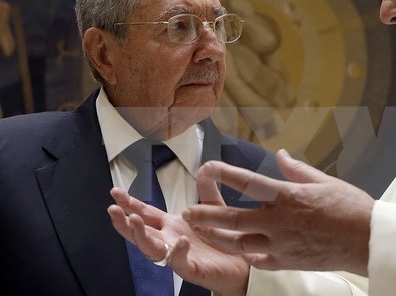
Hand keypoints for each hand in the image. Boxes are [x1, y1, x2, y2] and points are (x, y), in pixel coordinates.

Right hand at [107, 188, 248, 295]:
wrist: (241, 264)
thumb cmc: (223, 239)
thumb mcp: (215, 208)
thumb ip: (207, 190)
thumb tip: (203, 168)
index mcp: (172, 225)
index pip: (146, 213)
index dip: (130, 203)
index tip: (115, 192)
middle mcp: (170, 239)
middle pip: (141, 232)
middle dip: (124, 221)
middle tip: (113, 209)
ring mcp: (177, 255)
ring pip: (152, 249)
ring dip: (141, 235)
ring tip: (134, 221)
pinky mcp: (191, 269)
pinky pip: (179, 262)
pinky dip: (177, 252)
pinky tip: (180, 241)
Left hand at [185, 149, 374, 275]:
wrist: (367, 240)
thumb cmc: (349, 206)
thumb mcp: (323, 180)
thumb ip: (296, 169)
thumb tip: (280, 154)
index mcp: (288, 196)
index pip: (248, 182)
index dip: (224, 173)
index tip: (206, 167)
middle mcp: (280, 221)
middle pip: (234, 218)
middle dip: (207, 214)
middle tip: (187, 211)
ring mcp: (282, 244)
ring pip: (240, 243)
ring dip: (217, 236)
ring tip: (200, 231)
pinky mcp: (287, 261)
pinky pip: (258, 259)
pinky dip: (245, 253)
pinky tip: (236, 250)